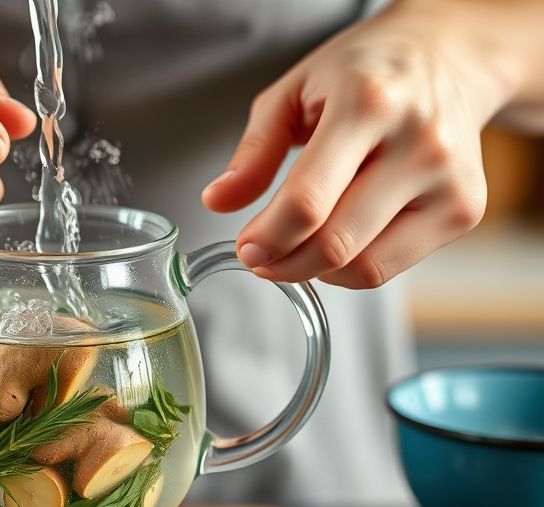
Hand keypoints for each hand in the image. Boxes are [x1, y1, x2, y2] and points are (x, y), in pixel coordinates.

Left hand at [201, 1, 514, 288]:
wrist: (447, 59)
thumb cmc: (363, 74)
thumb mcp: (293, 92)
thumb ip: (254, 150)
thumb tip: (218, 201)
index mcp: (368, 104)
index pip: (308, 200)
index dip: (267, 238)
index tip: (245, 248)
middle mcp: (418, 143)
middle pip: (335, 242)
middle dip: (283, 262)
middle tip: (259, 257)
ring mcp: (448, 181)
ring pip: (363, 266)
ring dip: (314, 272)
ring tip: (293, 249)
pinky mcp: (464, 210)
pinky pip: (390, 268)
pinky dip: (349, 270)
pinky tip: (335, 244)